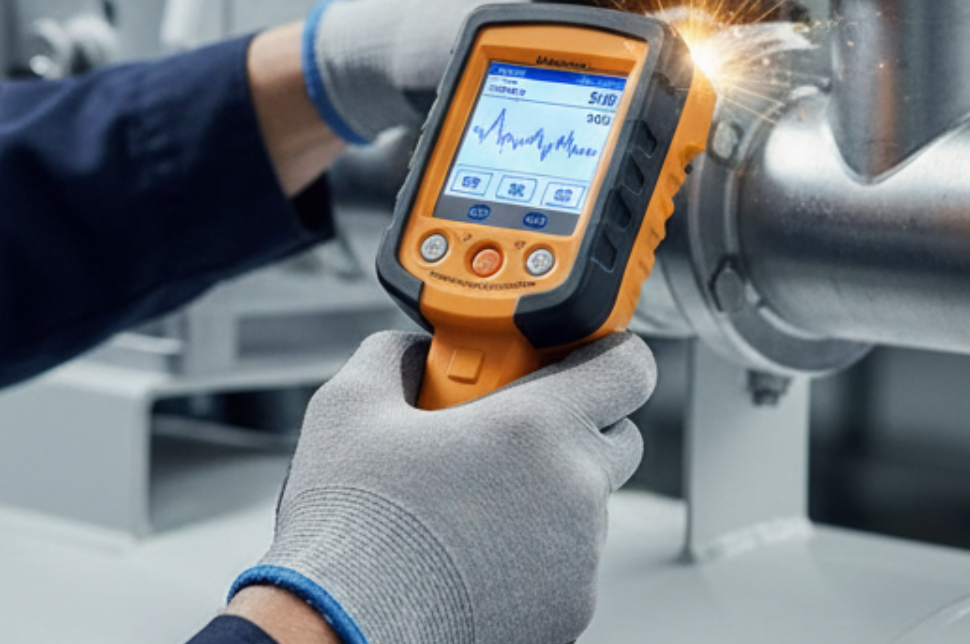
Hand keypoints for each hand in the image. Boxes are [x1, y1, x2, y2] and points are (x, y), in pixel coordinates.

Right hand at [233, 331, 655, 643]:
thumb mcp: (350, 404)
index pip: (626, 369)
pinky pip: (568, 562)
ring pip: (587, 505)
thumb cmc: (352, 526)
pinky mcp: (568, 611)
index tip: (579, 354)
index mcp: (535, 429)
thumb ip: (396, 354)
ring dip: (546, 491)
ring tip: (470, 499)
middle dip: (569, 423)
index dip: (607, 353)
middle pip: (615, 436)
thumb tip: (414, 353)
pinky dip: (534, 550)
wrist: (343, 626)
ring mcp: (577, 560)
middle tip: (506, 426)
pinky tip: (472, 549)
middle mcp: (574, 494)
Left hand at [305, 0, 797, 142]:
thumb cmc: (409, 44)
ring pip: (656, 1)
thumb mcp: (489, 58)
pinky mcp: (558, 27)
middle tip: (777, 45)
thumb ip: (567, 68)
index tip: (776, 5)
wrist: (363, 61)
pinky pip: (630, 31)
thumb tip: (646, 89)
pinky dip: (666, 54)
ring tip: (744, 71)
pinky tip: (685, 90)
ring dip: (702, 29)